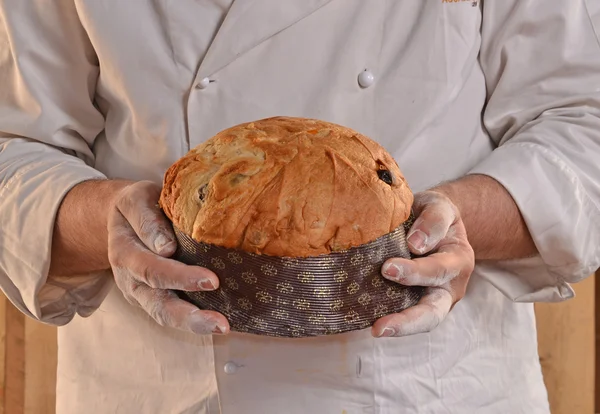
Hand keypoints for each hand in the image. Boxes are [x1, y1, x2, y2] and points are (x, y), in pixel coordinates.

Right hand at [107, 181, 228, 334]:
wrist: (123, 216)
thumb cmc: (140, 203)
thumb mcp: (139, 197)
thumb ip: (148, 219)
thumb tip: (166, 247)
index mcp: (124, 250)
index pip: (151, 268)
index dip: (180, 277)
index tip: (212, 281)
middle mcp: (129, 277)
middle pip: (156, 302)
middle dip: (189, 314)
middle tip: (220, 322)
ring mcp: (139, 292)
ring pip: (162, 314)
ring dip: (192, 325)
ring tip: (222, 328)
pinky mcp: (151, 298)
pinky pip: (169, 314)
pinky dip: (192, 322)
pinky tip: (218, 323)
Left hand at [372, 190, 474, 336]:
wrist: (434, 220)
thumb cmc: (434, 214)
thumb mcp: (440, 205)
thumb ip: (434, 219)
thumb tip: (417, 244)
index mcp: (458, 260)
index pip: (439, 269)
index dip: (415, 271)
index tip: (388, 267)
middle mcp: (449, 286)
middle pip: (434, 312)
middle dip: (409, 320)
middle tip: (380, 325)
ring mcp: (433, 299)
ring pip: (422, 322)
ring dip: (399, 328)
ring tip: (375, 330)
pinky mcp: (414, 303)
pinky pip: (403, 314)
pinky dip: (388, 320)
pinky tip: (365, 321)